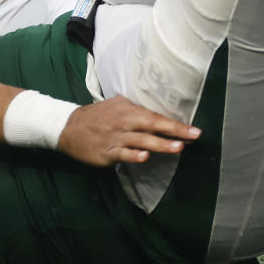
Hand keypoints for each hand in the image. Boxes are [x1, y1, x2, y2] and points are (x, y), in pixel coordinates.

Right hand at [57, 95, 200, 165]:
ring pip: (141, 141)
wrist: (69, 127)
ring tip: (178, 148)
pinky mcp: (106, 152)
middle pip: (152, 126)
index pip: (156, 117)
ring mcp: (115, 138)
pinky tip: (144, 157)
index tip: (194, 131)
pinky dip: (133, 155)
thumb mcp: (117, 106)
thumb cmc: (98, 116)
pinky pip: (122, 154)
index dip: (175, 124)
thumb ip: (137, 111)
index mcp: (128, 110)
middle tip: (193, 137)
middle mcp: (124, 122)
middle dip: (174, 132)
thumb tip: (159, 117)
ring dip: (160, 144)